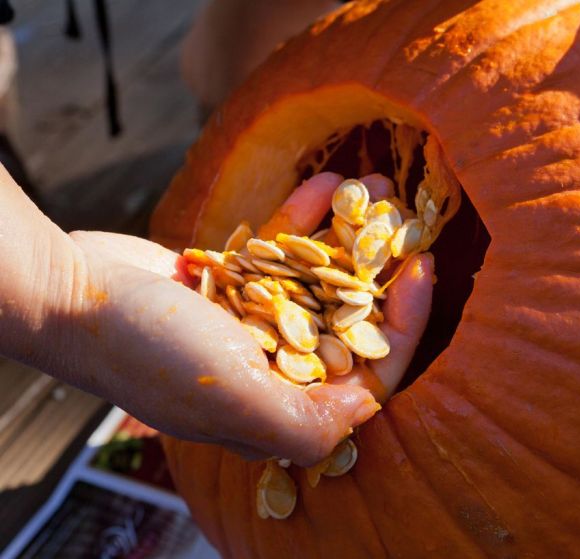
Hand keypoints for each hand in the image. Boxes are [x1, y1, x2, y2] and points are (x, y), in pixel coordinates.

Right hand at [50, 172, 430, 466]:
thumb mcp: (233, 398)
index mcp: (280, 407)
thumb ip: (306, 421)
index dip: (405, 326)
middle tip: (407, 217)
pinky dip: (300, 219)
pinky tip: (324, 181)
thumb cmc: (147, 351)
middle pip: (348, 319)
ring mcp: (249, 323)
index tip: (421, 269)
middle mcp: (270, 369)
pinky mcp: (228, 284)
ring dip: (347, 231)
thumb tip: (369, 409)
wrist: (68, 295)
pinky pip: (278, 251)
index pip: (367, 374)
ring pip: (317, 277)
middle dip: (382, 267)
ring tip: (375, 183)